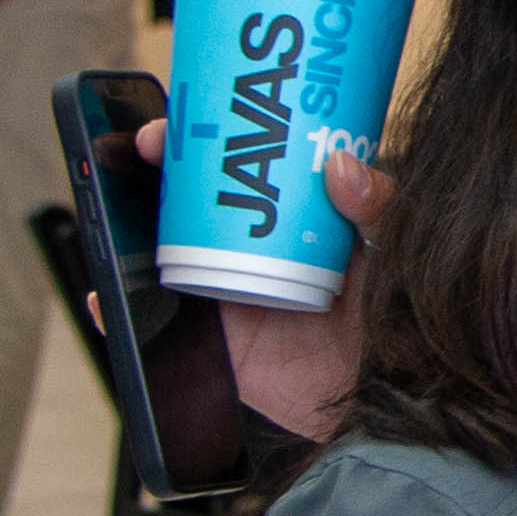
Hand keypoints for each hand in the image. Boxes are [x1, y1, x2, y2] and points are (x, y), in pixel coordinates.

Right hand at [127, 119, 381, 441]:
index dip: (212, 132)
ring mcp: (237, 295)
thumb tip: (340, 167)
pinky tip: (106, 295)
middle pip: (199, 197)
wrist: (401, 403)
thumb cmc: (410, 319)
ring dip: (133, 228)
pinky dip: (126, 309)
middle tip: (152, 145)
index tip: (188, 112)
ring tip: (111, 207)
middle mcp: (261, 249)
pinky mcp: (224, 346)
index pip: (249, 161)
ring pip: (171, 251)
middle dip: (163, 167)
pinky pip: (164, 324)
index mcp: (301, 217)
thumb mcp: (405, 249)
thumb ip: (382, 207)